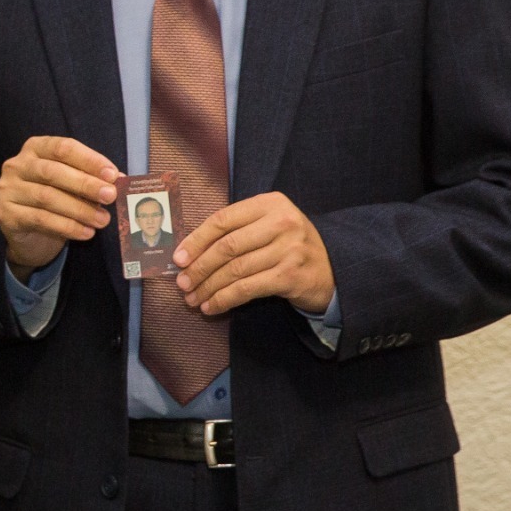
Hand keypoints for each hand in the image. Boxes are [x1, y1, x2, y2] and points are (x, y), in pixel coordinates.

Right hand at [0, 136, 117, 281]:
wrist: (29, 235)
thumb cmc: (55, 201)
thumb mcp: (73, 186)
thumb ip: (90, 179)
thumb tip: (118, 179)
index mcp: (35, 148)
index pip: (62, 148)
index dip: (89, 160)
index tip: (112, 174)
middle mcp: (17, 165)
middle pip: (53, 171)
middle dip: (85, 184)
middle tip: (110, 196)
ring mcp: (8, 190)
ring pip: (47, 198)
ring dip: (79, 209)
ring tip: (103, 220)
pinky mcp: (6, 215)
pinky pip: (39, 219)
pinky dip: (67, 226)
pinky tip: (86, 232)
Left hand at [174, 192, 334, 315]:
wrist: (333, 269)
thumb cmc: (289, 245)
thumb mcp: (268, 226)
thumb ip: (236, 230)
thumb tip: (188, 252)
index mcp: (270, 203)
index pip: (223, 220)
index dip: (196, 240)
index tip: (178, 258)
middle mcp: (281, 222)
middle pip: (227, 246)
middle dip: (199, 267)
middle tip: (182, 283)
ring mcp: (288, 249)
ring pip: (235, 270)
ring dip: (208, 287)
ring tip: (192, 299)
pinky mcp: (290, 276)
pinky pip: (247, 289)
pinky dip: (224, 299)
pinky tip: (211, 306)